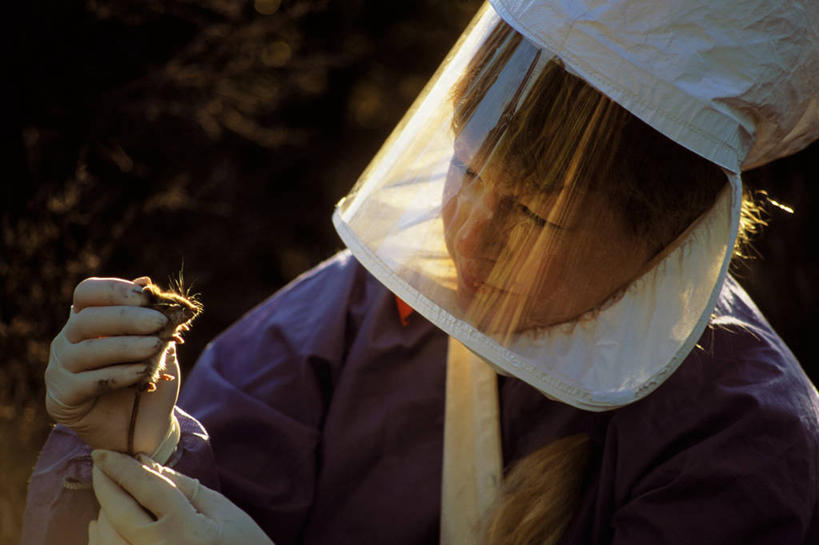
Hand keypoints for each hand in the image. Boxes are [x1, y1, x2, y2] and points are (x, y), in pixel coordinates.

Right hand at [45, 277, 178, 453]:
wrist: (144, 427)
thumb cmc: (149, 380)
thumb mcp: (158, 345)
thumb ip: (151, 318)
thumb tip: (146, 282)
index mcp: (87, 320)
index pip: (87, 293)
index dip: (114, 290)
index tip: (146, 295)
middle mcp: (67, 340)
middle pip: (87, 319)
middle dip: (126, 318)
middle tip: (159, 322)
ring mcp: (60, 368)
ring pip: (86, 351)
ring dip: (125, 347)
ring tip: (155, 348)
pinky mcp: (62, 397)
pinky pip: (87, 382)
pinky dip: (118, 375)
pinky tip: (142, 374)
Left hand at [89, 450, 274, 544]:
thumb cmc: (243, 544)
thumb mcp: (220, 510)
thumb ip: (181, 486)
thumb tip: (146, 462)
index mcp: (186, 529)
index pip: (146, 489)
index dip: (122, 468)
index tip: (103, 452)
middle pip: (118, 513)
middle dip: (105, 484)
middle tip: (100, 465)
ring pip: (107, 538)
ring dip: (102, 511)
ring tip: (106, 491)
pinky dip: (101, 539)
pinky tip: (104, 524)